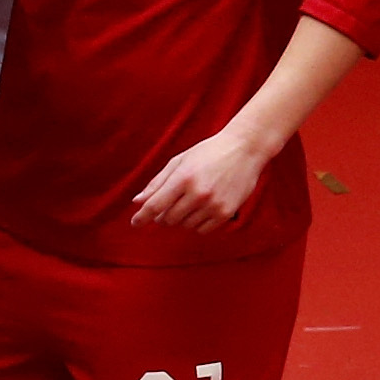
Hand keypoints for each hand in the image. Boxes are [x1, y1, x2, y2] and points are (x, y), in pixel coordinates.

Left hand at [132, 124, 267, 233]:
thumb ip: (157, 183)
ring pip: (185, 225)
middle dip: (163, 215)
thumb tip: (137, 202)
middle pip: (168, 218)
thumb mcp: (179, 162)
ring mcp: (213, 204)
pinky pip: (202, 230)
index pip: (155, 205)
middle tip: (169, 205)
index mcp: (182, 178)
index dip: (142, 217)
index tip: (135, 223)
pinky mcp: (227, 213)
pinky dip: (196, 224)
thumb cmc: (207, 153)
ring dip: (181, 219)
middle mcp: (198, 194)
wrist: (244, 150)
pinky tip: (200, 210)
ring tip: (189, 202)